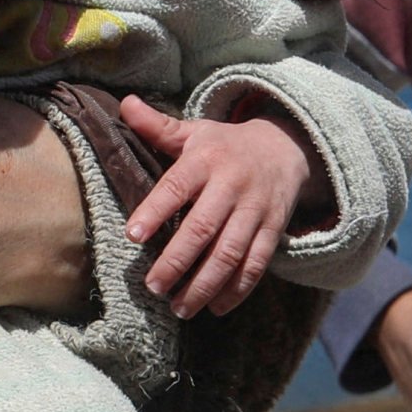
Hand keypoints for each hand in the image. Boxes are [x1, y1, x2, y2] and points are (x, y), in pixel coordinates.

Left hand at [116, 96, 313, 317]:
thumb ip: (158, 127)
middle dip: (177, 261)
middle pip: (203, 228)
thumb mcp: (195, 131)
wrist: (286, 148)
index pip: (176, 186)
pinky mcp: (272, 230)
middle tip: (153, 287)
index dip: (154, 211)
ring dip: (205, 284)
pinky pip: (256, 265)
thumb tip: (125, 104)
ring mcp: (254, 211)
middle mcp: (231, 186)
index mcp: (205, 160)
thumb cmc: (225, 145)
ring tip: (179, 307)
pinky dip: (237, 290)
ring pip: (230, 253)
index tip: (132, 236)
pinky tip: (215, 308)